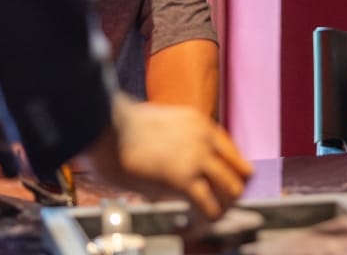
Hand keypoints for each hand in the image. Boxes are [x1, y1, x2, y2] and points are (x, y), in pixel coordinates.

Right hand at [83, 94, 252, 221]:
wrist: (105, 125)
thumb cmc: (117, 126)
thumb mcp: (156, 122)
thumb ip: (170, 139)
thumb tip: (165, 162)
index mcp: (199, 124)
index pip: (232, 152)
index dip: (228, 173)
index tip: (218, 186)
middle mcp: (205, 140)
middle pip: (242, 172)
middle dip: (233, 193)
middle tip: (218, 205)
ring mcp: (197, 159)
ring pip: (234, 191)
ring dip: (223, 208)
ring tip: (205, 218)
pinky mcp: (184, 180)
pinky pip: (209, 208)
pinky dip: (203, 222)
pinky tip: (189, 225)